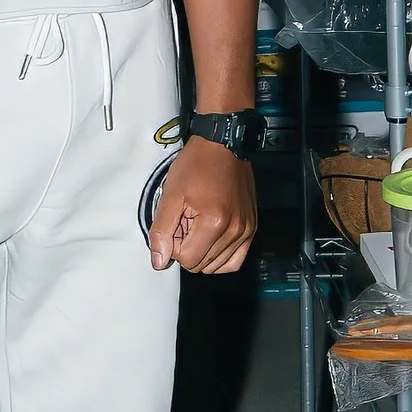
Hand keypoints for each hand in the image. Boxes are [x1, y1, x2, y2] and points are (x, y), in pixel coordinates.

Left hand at [147, 139, 255, 277]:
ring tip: (199, 225)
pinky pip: (235, 261)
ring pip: (216, 266)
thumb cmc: (196, 165)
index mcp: (214, 223)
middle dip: (188, 248)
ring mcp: (246, 231)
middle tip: (187, 221)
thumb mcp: (171, 195)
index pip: (187, 259)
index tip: (176, 222)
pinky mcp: (252, 228)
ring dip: (203, 251)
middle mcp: (235, 230)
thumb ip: (162, 231)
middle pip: (201, 265)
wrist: (222, 145)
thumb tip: (159, 261)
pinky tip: (210, 241)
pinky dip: (220, 258)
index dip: (174, 245)